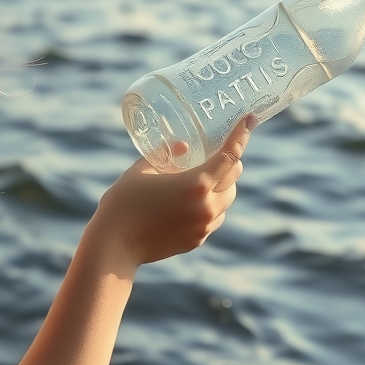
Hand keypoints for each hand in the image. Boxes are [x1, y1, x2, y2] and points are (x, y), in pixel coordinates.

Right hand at [90, 116, 254, 270]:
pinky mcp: (197, 240)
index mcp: (196, 184)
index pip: (230, 156)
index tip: (249, 119)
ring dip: (221, 187)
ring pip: (227, 201)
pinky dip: (209, 207)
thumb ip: (166, 155)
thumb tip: (184, 146)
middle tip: (217, 153)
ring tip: (201, 180)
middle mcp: (206, 206)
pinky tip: (189, 203)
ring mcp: (203, 227)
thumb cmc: (124, 203)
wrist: (115, 245)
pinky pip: (213, 219)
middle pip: (234, 179)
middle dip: (230, 164)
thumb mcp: (142, 169)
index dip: (242, 135)